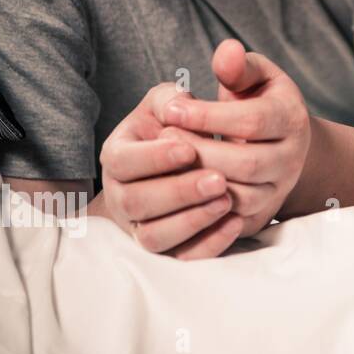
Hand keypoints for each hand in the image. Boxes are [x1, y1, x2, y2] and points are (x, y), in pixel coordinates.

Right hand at [99, 84, 241, 258]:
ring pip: (154, 236)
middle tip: (217, 179)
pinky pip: (181, 256)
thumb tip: (179, 100)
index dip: (154, 158)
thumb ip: (173, 97)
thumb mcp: (171, 103)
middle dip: (179, 192)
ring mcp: (141, 225)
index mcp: (117, 156)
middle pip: (137, 203)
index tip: (189, 149)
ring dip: (192, 221)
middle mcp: (122, 195)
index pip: (123, 162)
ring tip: (227, 200)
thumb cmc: (177, 125)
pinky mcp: (168, 246)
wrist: (185, 159)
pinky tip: (235, 222)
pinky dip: (207, 244)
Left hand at [152, 39, 311, 240]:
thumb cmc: (260, 103)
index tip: (170, 108)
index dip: (208, 116)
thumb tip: (226, 51)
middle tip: (161, 136)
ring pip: (237, 195)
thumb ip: (238, 66)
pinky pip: (228, 222)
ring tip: (165, 162)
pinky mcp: (259, 216)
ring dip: (195, 180)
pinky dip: (198, 208)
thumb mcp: (255, 78)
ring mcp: (277, 190)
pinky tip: (173, 186)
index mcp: (291, 119)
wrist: (281, 147)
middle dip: (198, 150)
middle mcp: (291, 158)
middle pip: (246, 163)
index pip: (252, 121)